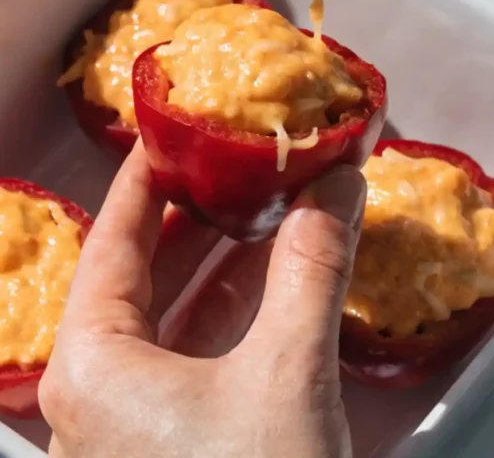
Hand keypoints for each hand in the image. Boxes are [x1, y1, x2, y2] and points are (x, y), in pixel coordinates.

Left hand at [40, 142, 365, 457]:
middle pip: (139, 279)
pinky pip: (191, 368)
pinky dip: (233, 323)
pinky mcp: (166, 456)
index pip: (112, 239)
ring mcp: (126, 434)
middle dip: (195, 220)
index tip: (172, 132)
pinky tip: (277, 288)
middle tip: (233, 166)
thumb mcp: (288, 371)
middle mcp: (94, 399)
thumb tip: (337, 183)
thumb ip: (312, 268)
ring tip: (267, 215)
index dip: (146, 177)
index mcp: (92, 367)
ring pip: (170, 326)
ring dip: (222, 271)